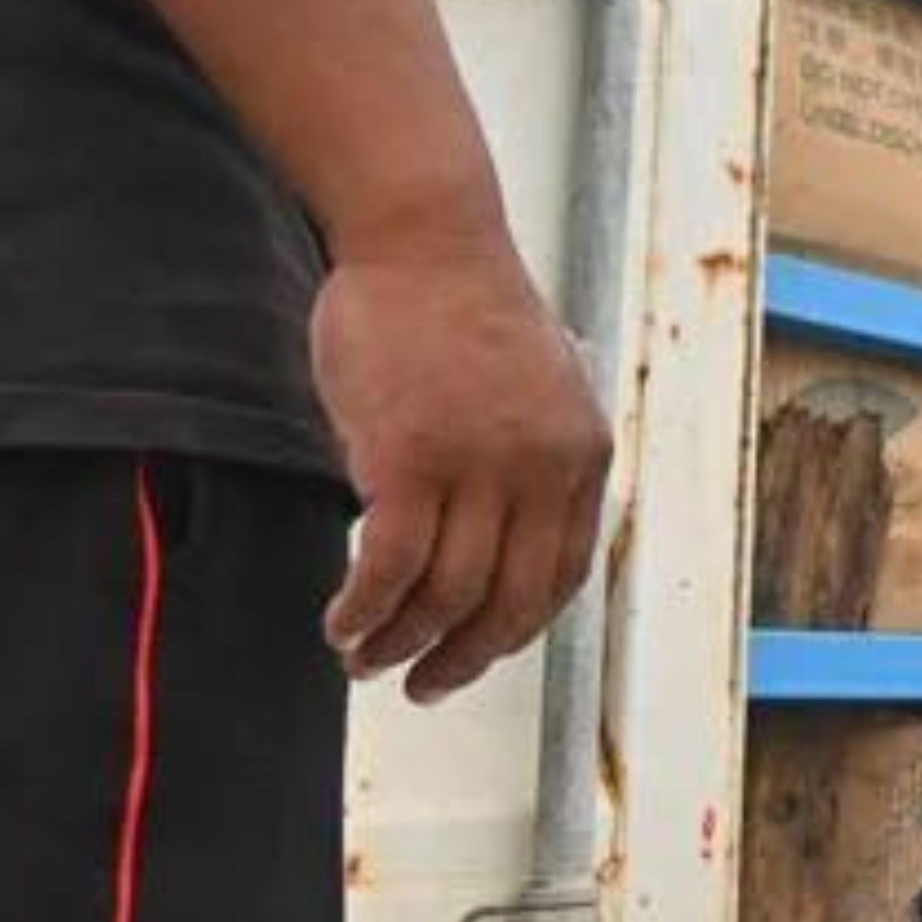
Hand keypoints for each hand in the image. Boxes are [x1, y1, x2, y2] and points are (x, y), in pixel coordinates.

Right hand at [310, 241, 611, 704]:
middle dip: (461, 659)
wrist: (424, 237)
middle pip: (506, 603)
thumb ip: (530, 459)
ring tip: (363, 658)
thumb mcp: (535, 388)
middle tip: (421, 685)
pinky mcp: (408, 459)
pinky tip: (340, 622)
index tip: (477, 654)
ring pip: (444, 595)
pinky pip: (388, 567)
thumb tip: (501, 537)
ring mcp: (477, 464)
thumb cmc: (460, 309)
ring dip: (399, 644)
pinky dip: (363, 610)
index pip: (560, 576)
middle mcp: (541, 466)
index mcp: (581, 453)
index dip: (515, 630)